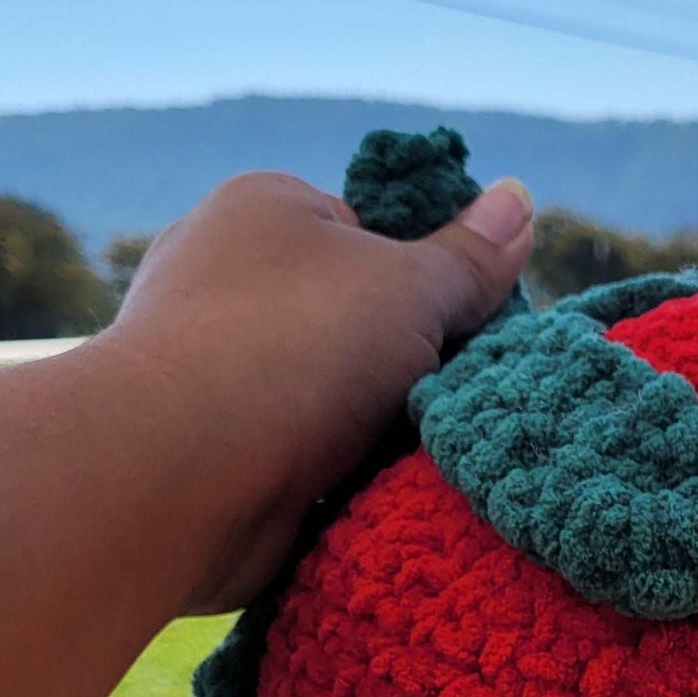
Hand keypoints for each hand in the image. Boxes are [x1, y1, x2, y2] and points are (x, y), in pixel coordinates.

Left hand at [100, 170, 532, 611]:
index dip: (433, 284)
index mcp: (266, 209)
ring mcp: (215, 367)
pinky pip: (304, 457)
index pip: (374, 236)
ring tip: (425, 461)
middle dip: (410, 369)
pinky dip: (340, 479)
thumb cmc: (296, 349)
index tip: (473, 333)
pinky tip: (375, 497)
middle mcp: (229, 278)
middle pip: (358, 323)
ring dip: (380, 434)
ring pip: (334, 398)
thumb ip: (468, 260)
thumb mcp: (409, 287)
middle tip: (462, 404)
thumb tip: (519, 199)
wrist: (179, 473)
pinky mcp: (215, 449)